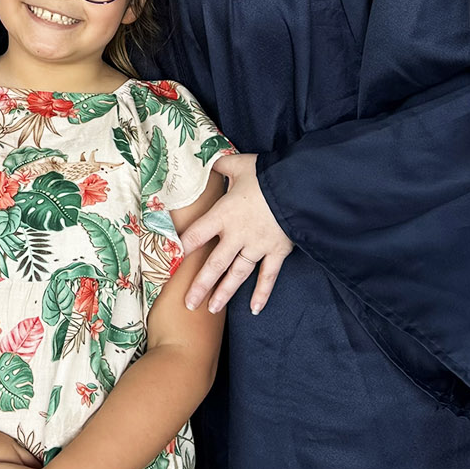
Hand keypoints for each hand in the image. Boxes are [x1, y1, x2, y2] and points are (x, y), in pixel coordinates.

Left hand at [179, 154, 293, 314]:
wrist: (300, 187)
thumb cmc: (267, 174)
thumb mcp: (239, 164)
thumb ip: (220, 165)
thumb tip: (207, 159)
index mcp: (223, 214)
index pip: (196, 235)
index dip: (181, 248)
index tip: (169, 262)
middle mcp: (237, 235)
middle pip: (214, 264)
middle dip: (200, 285)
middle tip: (188, 304)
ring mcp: (258, 246)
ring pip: (237, 274)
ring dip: (224, 293)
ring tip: (211, 309)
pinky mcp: (277, 252)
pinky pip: (268, 276)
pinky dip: (262, 293)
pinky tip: (254, 309)